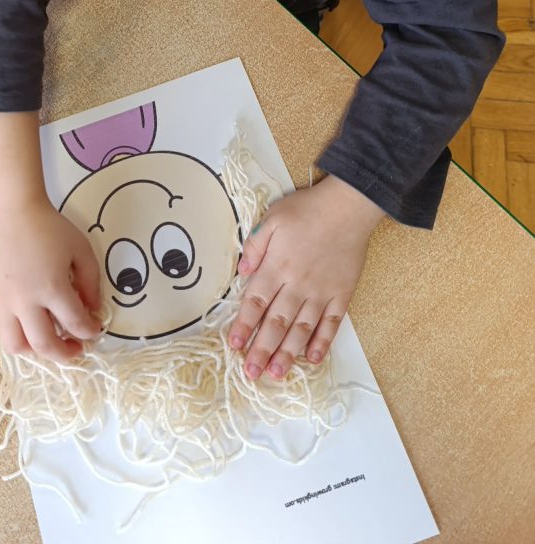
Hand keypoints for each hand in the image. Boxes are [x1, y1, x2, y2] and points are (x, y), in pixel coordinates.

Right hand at [0, 199, 101, 362]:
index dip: (90, 331)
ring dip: (37, 352)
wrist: (14, 213)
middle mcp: (26, 301)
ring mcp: (6, 302)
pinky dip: (17, 339)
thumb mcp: (81, 250)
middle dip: (66, 353)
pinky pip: (1, 332)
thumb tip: (92, 309)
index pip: (75, 323)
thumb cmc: (50, 228)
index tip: (96, 329)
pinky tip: (30, 330)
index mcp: (52, 287)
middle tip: (78, 348)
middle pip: (45, 344)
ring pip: (17, 346)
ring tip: (50, 341)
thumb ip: (90, 283)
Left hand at [228, 176, 383, 379]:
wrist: (348, 207)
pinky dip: (322, 342)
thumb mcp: (272, 218)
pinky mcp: (341, 294)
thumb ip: (255, 245)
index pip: (254, 302)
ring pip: (301, 329)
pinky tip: (313, 358)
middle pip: (276, 322)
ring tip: (277, 373)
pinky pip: (331, 323)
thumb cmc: (308, 209)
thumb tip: (242, 270)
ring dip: (287, 353)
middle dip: (261, 350)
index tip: (234, 345)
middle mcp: (296, 284)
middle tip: (251, 373)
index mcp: (276, 266)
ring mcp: (320, 292)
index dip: (243, 325)